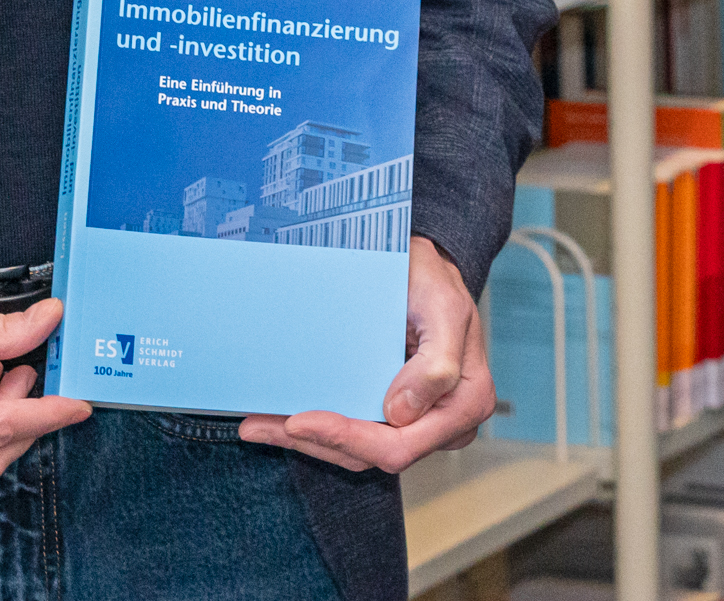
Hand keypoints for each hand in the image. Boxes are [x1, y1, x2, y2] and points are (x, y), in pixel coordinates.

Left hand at [238, 236, 488, 472]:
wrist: (426, 270)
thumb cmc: (435, 282)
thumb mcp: (443, 306)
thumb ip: (437, 363)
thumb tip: (401, 412)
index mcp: (466, 403)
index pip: (400, 444)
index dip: (348, 438)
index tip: (300, 420)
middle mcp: (444, 423)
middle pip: (371, 454)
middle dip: (315, 442)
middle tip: (260, 427)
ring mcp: (418, 423)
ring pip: (356, 451)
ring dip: (305, 441)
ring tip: (257, 427)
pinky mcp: (393, 417)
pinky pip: (353, 434)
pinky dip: (315, 430)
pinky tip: (275, 422)